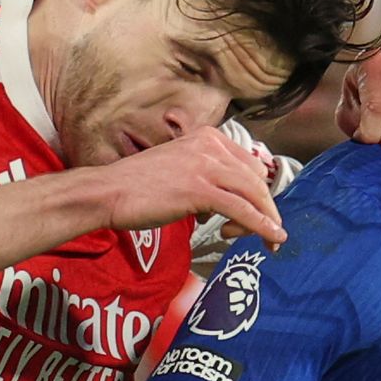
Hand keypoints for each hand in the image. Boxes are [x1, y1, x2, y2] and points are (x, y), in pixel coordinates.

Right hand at [95, 127, 285, 247]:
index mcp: (207, 138)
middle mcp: (210, 147)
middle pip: (257, 180)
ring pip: (254, 194)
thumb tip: (225, 206)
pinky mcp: (200, 190)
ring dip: (267, 220)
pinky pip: (242, 209)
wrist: (109, 191)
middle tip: (265, 233)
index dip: (257, 194)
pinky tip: (272, 238)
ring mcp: (205, 167)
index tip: (251, 215)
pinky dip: (262, 226)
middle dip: (266, 209)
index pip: (250, 165)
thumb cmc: (138, 186)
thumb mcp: (180, 169)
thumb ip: (205, 178)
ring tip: (268, 242)